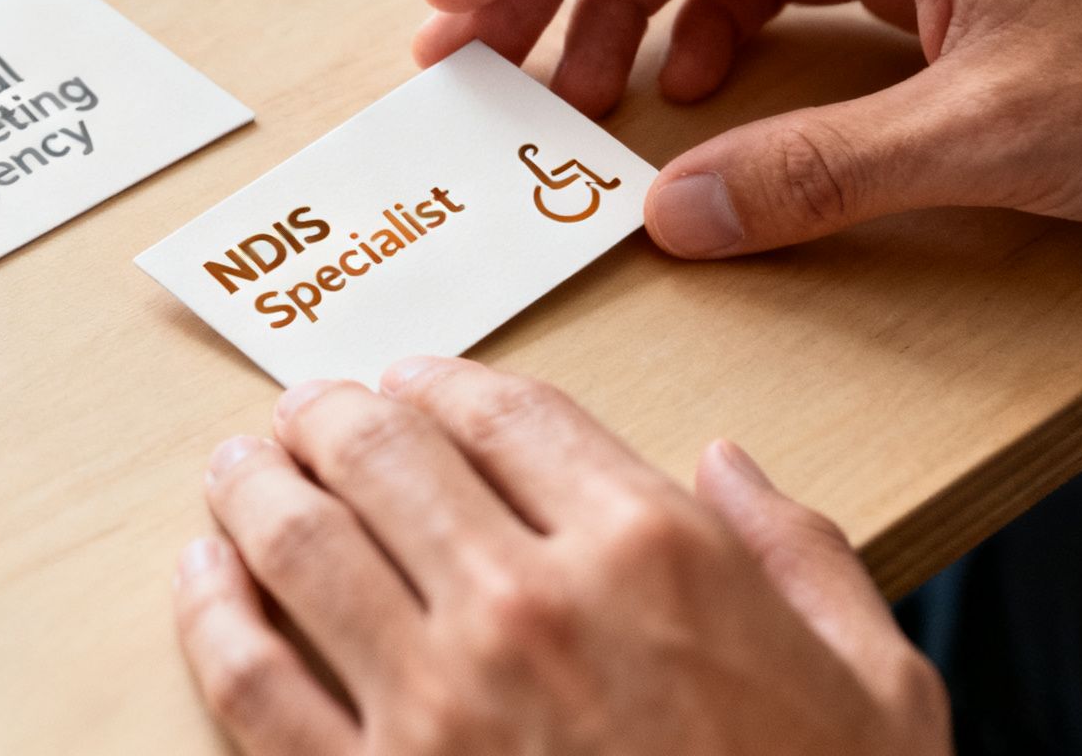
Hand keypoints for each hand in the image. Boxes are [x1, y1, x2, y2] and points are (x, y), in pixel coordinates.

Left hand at [173, 357, 950, 754]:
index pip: (507, 412)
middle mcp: (530, 606)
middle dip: (334, 412)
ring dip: (256, 481)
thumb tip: (728, 467)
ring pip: (301, 541)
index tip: (413, 378)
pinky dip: (209, 612)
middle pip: (385, 450)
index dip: (443, 379)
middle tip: (310, 407)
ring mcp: (437, 704)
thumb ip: (802, 556)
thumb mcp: (878, 690)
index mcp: (652, 554)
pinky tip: (203, 576)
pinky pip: (250, 681)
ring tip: (242, 464)